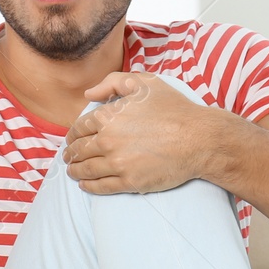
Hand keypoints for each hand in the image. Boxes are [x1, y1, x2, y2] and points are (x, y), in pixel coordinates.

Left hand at [61, 72, 215, 193]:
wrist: (198, 139)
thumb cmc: (174, 109)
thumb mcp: (144, 83)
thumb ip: (113, 82)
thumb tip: (89, 94)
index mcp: (108, 116)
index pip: (79, 127)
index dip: (73, 135)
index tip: (72, 139)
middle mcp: (108, 140)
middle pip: (79, 150)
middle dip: (71, 153)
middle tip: (69, 157)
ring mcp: (117, 163)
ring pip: (86, 169)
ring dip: (75, 170)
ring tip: (72, 171)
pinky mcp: (129, 182)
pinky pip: (100, 186)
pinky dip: (88, 186)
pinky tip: (84, 184)